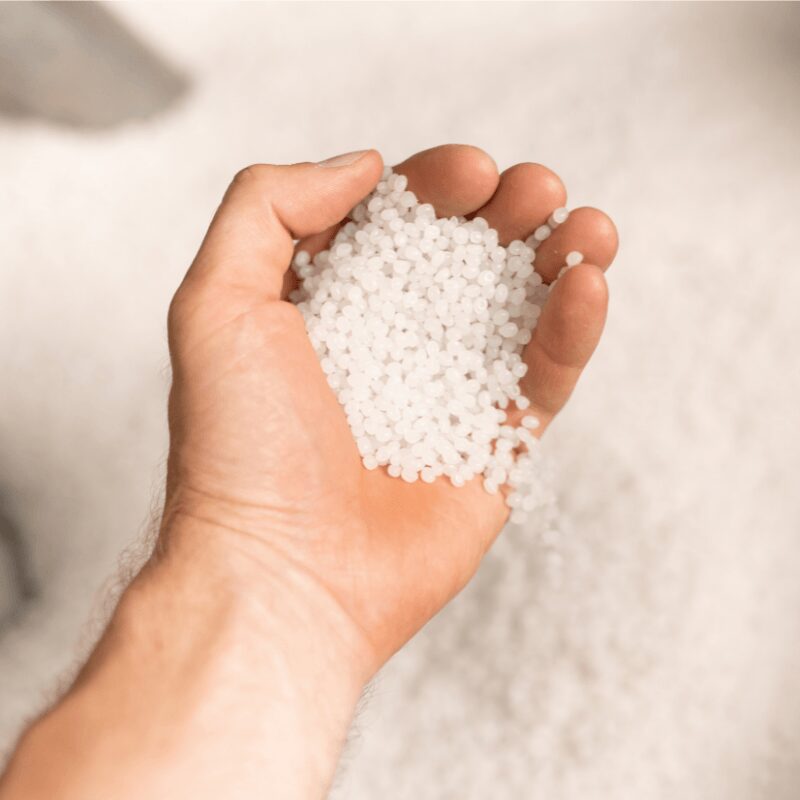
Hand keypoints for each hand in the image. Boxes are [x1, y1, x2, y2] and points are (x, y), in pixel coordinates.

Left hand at [163, 145, 617, 673]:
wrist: (279, 575)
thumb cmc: (238, 449)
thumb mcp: (216, 304)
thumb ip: (267, 208)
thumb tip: (363, 166)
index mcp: (330, 309)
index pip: (397, 223)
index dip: (436, 186)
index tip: (469, 172)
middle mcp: (392, 347)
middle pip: (467, 258)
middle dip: (507, 213)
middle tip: (534, 191)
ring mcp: (449, 396)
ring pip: (520, 310)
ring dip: (560, 257)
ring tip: (584, 227)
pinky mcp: (494, 447)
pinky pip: (546, 376)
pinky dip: (574, 329)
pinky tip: (588, 283)